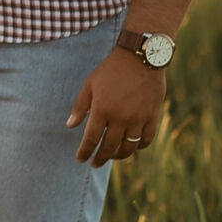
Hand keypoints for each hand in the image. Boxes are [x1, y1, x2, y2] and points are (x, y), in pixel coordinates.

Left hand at [67, 48, 164, 166]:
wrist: (140, 59)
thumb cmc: (110, 70)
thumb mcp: (90, 84)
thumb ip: (80, 106)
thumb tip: (70, 126)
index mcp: (102, 109)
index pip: (91, 139)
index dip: (85, 151)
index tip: (81, 159)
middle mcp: (120, 117)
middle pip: (109, 147)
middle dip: (100, 158)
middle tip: (94, 163)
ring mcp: (138, 118)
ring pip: (128, 147)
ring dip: (118, 156)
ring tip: (111, 156)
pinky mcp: (152, 116)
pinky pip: (146, 139)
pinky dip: (139, 146)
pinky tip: (132, 147)